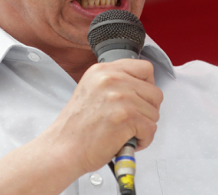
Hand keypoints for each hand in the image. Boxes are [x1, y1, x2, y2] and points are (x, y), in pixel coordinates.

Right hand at [47, 59, 162, 173]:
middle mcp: (112, 79)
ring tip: (126, 132)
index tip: (140, 98)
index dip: (147, 86)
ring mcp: (120, 97)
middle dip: (147, 110)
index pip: (145, 68)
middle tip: (132, 121)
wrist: (63, 149)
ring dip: (144, 127)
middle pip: (154, 92)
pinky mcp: (126, 117)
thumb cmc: (77, 127)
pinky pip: (150, 129)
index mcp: (103, 70)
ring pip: (154, 113)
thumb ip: (115, 83)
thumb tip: (141, 87)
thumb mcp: (92, 90)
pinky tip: (128, 141)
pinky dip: (143, 140)